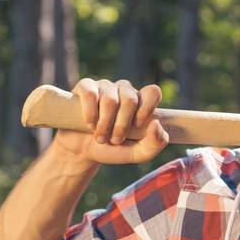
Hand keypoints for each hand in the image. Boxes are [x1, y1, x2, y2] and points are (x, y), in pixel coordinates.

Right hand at [53, 78, 168, 163]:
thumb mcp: (138, 153)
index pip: (153, 92)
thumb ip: (155, 143)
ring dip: (104, 125)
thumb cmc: (113, 149)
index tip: (137, 126)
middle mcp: (125, 90)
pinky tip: (89, 123)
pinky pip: (90, 94)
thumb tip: (156, 123)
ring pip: (110, 100)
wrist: (82, 151)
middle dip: (121, 125)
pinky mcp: (86, 86)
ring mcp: (105, 86)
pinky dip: (90, 113)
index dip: (146, 109)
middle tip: (115, 140)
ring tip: (100, 137)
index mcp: (141, 101)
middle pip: (130, 100)